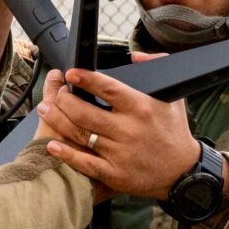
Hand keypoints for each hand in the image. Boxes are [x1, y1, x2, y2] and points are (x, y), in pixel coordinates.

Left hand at [36, 60, 199, 199]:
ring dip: (58, 121)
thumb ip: (158, 68)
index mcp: (141, 107)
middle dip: (64, 101)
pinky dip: (66, 154)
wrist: (183, 172)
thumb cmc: (174, 133)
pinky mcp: (115, 174)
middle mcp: (129, 130)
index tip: (70, 73)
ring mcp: (121, 153)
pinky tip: (52, 144)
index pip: (108, 88)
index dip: (86, 79)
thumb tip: (136, 55)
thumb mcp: (173, 97)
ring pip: (81, 134)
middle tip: (54, 94)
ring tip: (44, 110)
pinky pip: (85, 163)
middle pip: (86, 112)